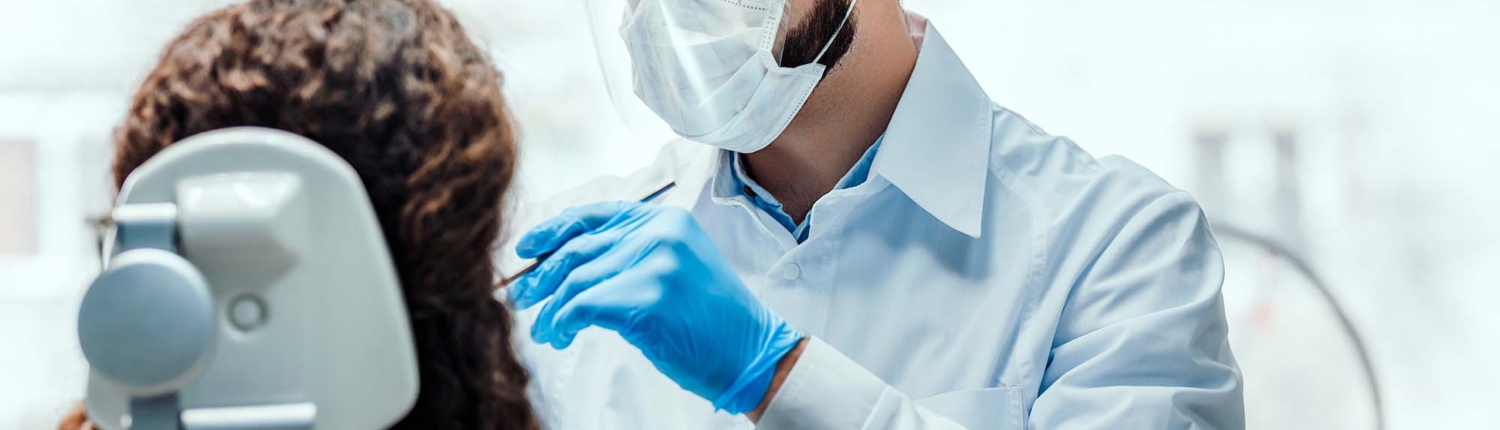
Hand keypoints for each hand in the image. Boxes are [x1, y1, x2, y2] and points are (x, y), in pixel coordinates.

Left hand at [510, 201, 804, 414]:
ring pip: (576, 281)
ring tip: (546, 332)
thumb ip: (633, 252)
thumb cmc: (711, 319)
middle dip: (542, 276)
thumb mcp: (677, 266)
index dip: (553, 230)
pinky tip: (561, 336)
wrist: (750, 352)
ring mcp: (655, 263)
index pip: (595, 215)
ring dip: (552, 310)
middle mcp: (659, 232)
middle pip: (578, 249)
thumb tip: (568, 262)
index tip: (525, 248)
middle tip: (522, 298)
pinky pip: (582, 307)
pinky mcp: (646, 298)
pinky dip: (563, 323)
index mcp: (666, 219)